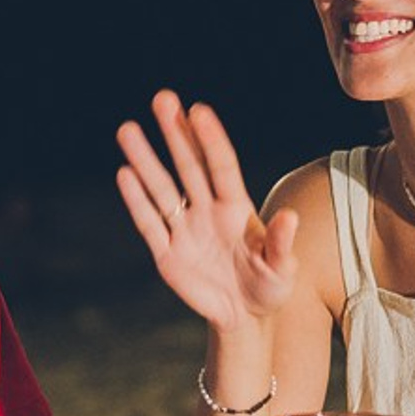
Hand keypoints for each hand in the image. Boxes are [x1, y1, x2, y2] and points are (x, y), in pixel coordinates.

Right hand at [115, 91, 299, 333]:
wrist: (244, 317)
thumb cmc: (268, 285)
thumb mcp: (282, 269)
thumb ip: (281, 245)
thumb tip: (290, 218)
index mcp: (236, 208)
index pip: (220, 166)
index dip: (210, 139)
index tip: (198, 111)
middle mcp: (207, 211)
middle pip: (188, 166)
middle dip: (175, 134)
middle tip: (162, 98)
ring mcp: (185, 231)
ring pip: (161, 188)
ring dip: (145, 160)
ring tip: (127, 129)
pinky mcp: (167, 254)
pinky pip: (149, 223)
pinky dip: (137, 200)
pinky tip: (124, 173)